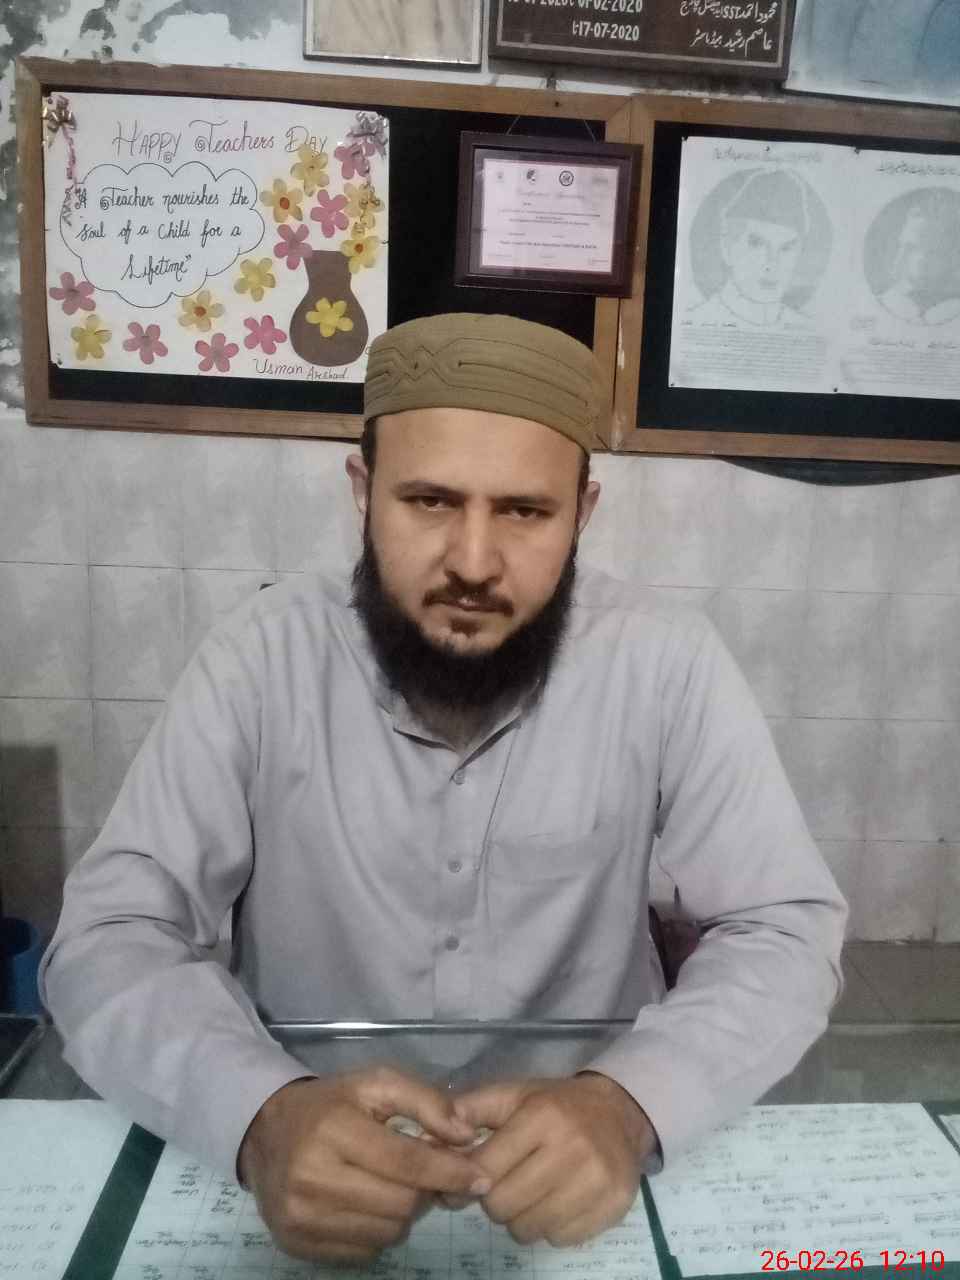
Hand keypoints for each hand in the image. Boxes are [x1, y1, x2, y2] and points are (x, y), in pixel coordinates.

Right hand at [238, 1067, 490, 1262]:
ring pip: (387, 1232)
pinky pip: (364, 1251)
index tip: (480, 1177)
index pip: (405, 1161)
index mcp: (333, 1129)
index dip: (449, 1171)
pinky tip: (369, 1203)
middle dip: (424, 1191)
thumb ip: (426, 1101)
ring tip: (392, 1185)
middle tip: (423, 1174)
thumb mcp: (376, 1084)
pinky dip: (379, 1230)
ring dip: (404, 1213)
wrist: (266, 1132)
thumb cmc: (331, 1104)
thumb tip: (466, 1136)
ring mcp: (300, 1216)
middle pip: (400, 1204)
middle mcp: (311, 1176)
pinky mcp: (296, 1244)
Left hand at [452, 1073, 655, 1246]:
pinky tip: (557, 1202)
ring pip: (529, 1228)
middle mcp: (571, 1147)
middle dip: (495, 1200)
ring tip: (531, 1194)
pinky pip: (560, 1238)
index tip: (468, 1179)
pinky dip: (551, 1227)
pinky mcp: (614, 1206)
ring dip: (521, 1218)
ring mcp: (596, 1179)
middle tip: (506, 1185)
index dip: (468, 1178)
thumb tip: (427, 1142)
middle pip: (503, 1205)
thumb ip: (470, 1111)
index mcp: (542, 1116)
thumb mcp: (513, 1094)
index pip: (485, 1167)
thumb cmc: (555, 1104)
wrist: (618, 1112)